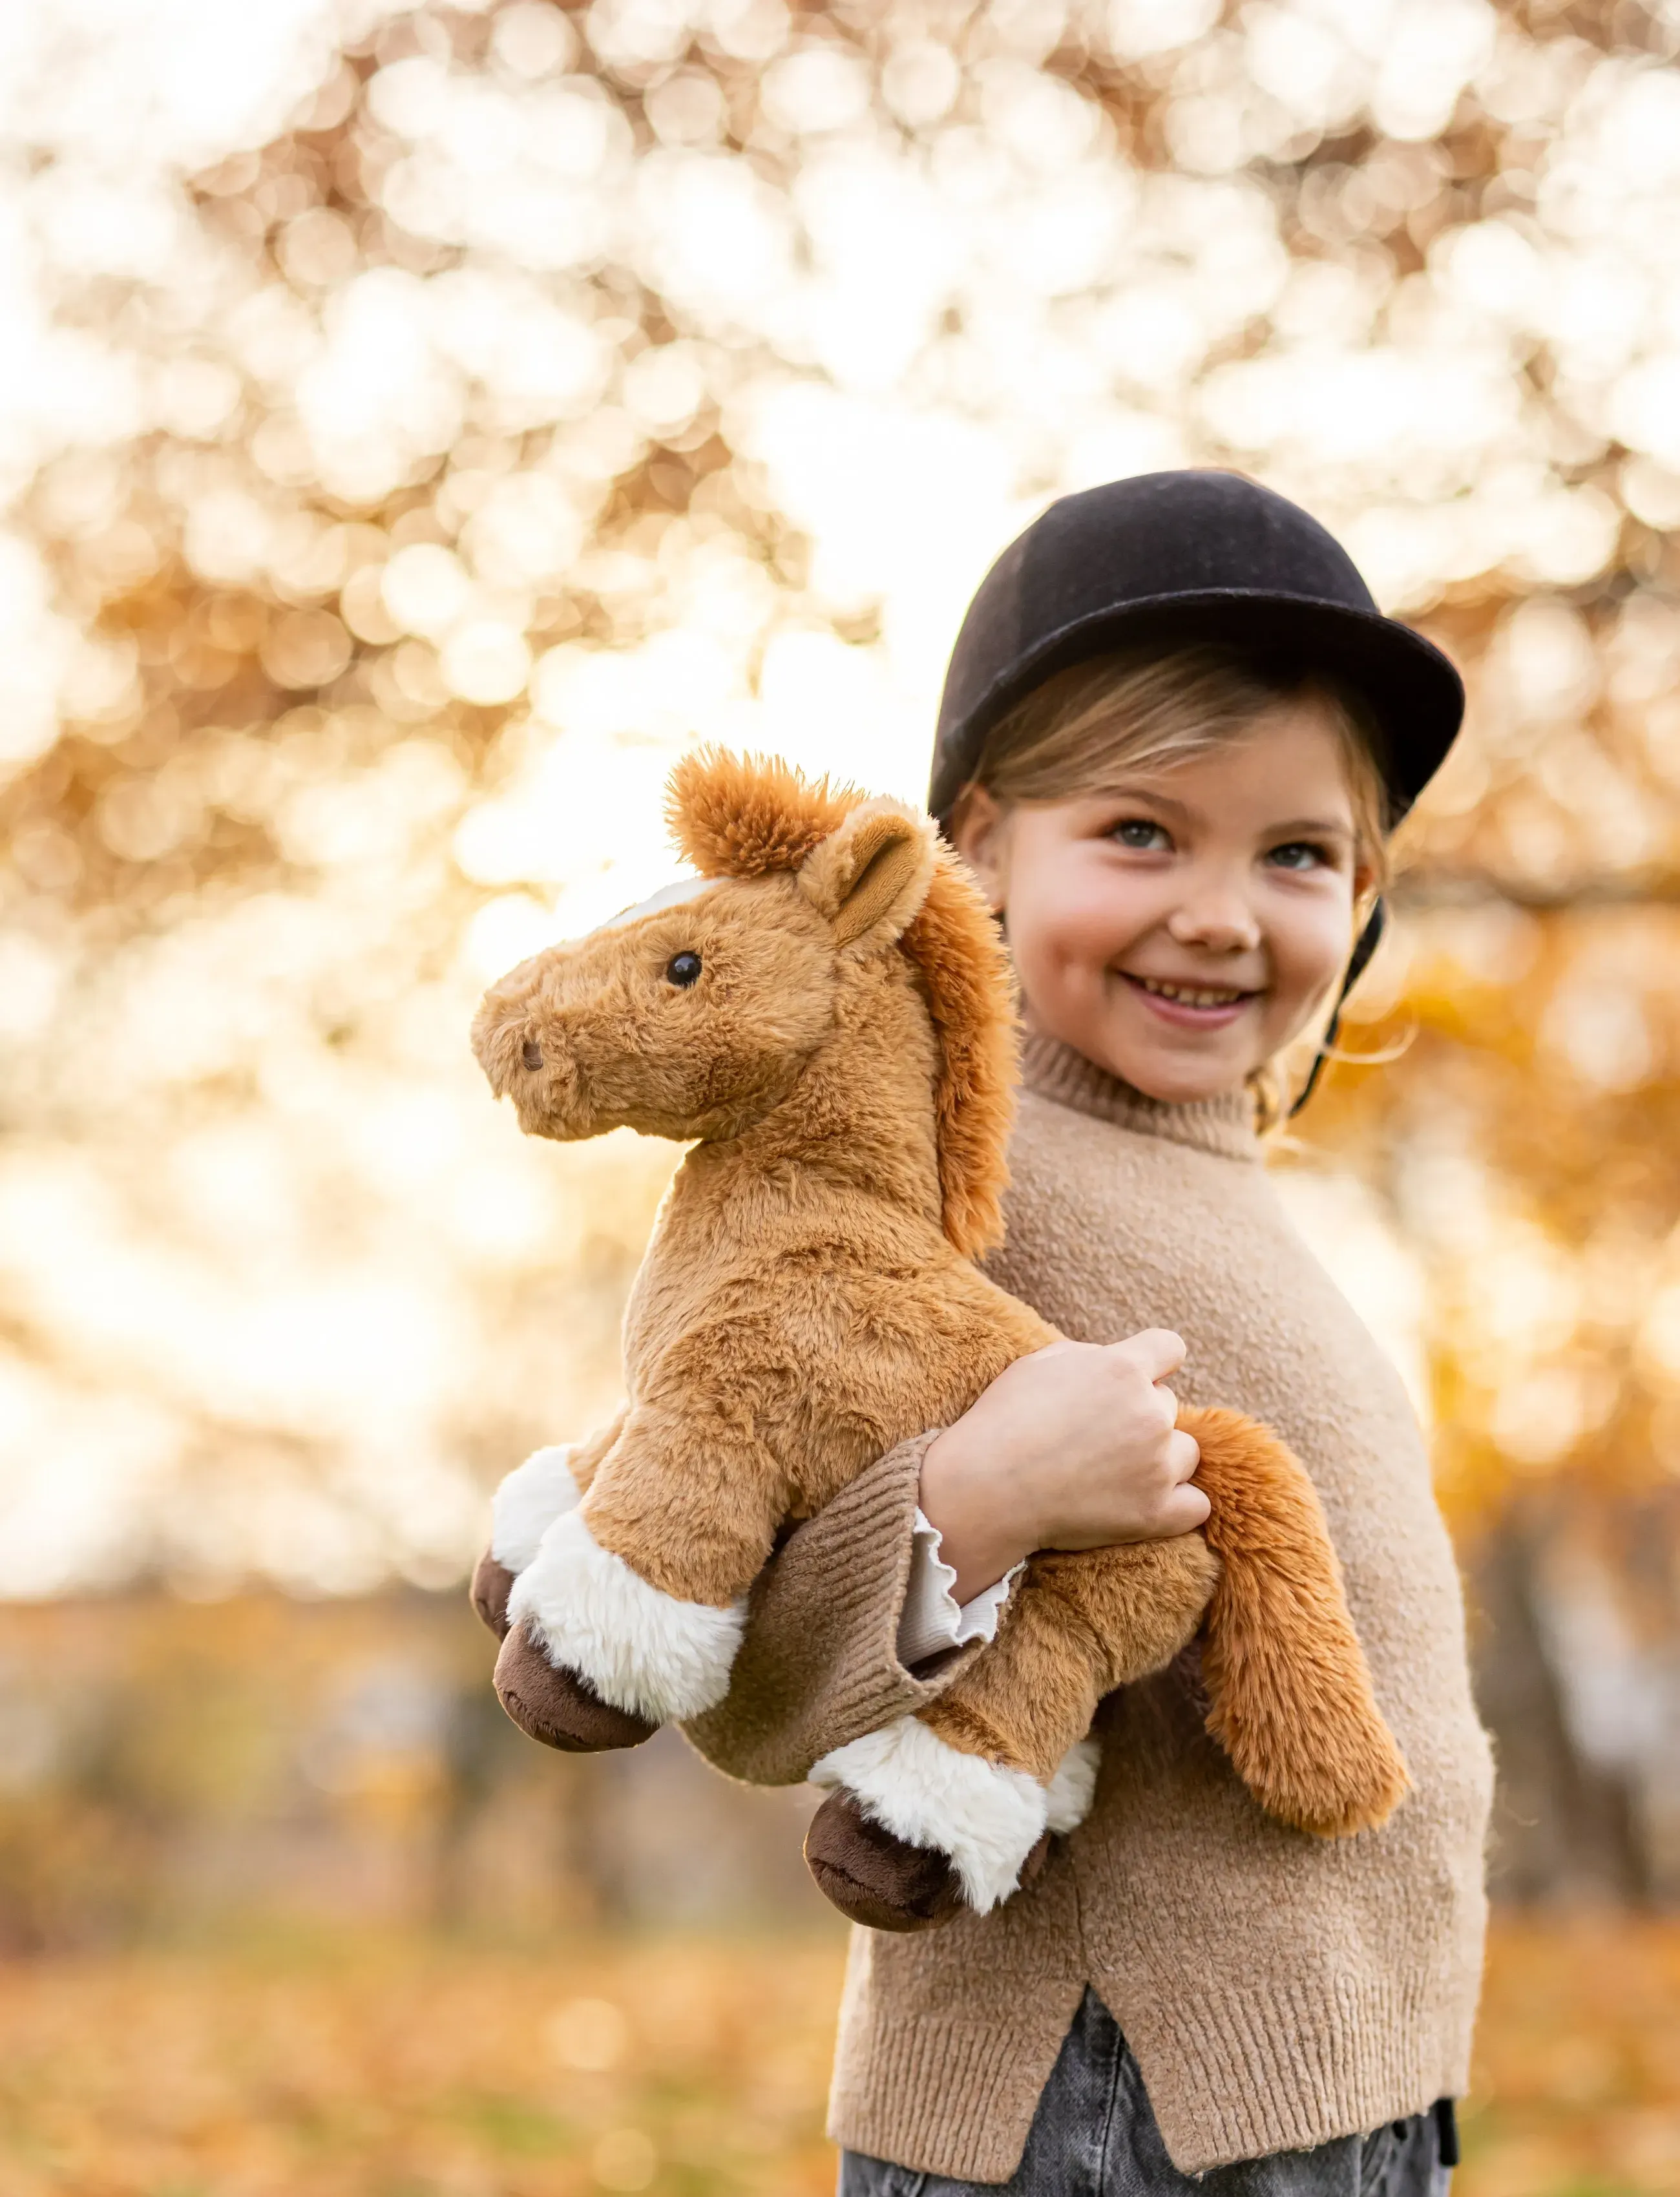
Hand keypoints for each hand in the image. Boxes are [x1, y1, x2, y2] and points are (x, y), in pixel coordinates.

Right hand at [916, 1331, 1207, 1603]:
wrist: (986, 1488)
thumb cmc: (1003, 1421)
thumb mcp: (1040, 1364)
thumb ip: (1091, 1356)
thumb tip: (1119, 1361)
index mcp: (1122, 1368)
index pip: (1170, 1348)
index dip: (1155, 1363)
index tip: (1137, 1379)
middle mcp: (1149, 1412)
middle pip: (1168, 1405)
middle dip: (1139, 1416)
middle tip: (1096, 1438)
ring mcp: (1156, 1465)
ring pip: (1184, 1453)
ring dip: (1160, 1459)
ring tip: (1113, 1472)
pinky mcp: (1155, 1512)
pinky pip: (1197, 1505)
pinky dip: (1178, 1505)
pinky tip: (1148, 1503)